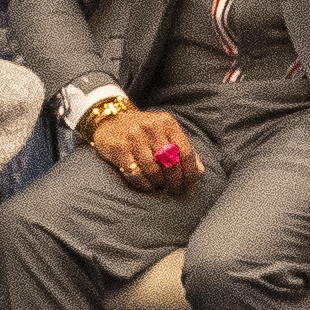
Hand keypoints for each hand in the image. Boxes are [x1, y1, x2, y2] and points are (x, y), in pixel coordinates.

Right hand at [90, 107, 204, 194]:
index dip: (189, 173)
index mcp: (167, 122)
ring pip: (153, 171)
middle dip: (175, 182)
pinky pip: (135, 174)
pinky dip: (143, 184)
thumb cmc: (143, 131)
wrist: (110, 119)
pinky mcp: (118, 148)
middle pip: (171, 163)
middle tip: (175, 191)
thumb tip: (200, 172)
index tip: (189, 185)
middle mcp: (151, 127)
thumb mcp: (165, 132)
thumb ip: (183, 149)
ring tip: (159, 186)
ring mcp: (133, 137)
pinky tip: (146, 185)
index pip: (185, 152)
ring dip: (158, 184)